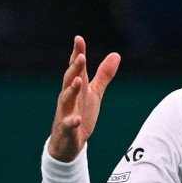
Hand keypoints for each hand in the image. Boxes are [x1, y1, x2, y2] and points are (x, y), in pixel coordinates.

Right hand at [50, 36, 119, 161]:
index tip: (79, 38)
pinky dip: (72, 121)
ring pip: (65, 99)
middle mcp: (68, 98)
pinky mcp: (66, 129)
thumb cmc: (80, 114)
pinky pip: (68, 125)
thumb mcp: (94, 94)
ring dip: (71, 90)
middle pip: (70, 80)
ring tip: (78, 80)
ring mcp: (65, 113)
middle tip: (81, 56)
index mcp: (76, 89)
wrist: (68, 144)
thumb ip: (103, 76)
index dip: (77, 54)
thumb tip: (116, 54)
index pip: (76, 69)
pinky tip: (78, 119)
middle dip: (75, 68)